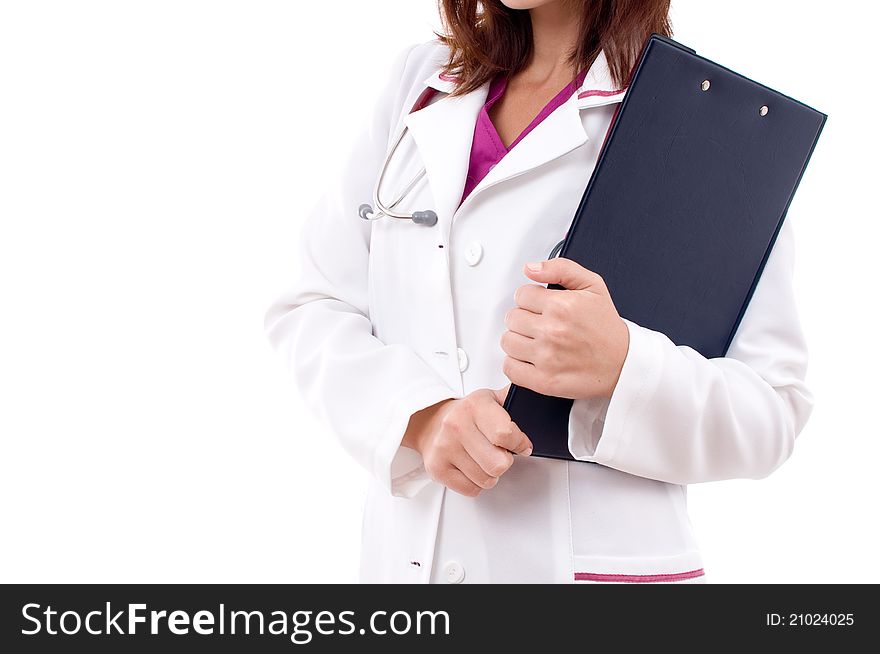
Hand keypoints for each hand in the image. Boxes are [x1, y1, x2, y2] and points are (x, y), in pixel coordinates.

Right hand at [401, 387, 531, 496]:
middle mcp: (457, 426)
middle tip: (499, 452)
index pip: (506, 434)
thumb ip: (514, 398)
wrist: (431, 423)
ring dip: (490, 473)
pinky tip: (471, 467)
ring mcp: (444, 448)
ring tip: (483, 459)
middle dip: (505, 461)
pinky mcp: (437, 468)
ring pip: (487, 480)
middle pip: (499, 464)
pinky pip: (471, 489)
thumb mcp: (491, 399)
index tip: (521, 445)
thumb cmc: (466, 414)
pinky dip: (475, 483)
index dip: (520, 444)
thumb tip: (538, 395)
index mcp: (474, 406)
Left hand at [501, 258, 629, 399]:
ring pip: (507, 341)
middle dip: (525, 319)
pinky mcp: (543, 380)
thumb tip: (531, 268)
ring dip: (519, 340)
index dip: (531, 299)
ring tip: (537, 341)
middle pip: (512, 318)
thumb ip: (560, 268)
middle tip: (542, 325)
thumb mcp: (592, 285)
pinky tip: (531, 359)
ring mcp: (546, 357)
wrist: (623, 363)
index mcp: (561, 306)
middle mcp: (552, 331)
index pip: (521, 295)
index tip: (542, 307)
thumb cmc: (606, 327)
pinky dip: (516, 364)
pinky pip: (510, 368)